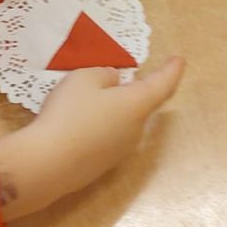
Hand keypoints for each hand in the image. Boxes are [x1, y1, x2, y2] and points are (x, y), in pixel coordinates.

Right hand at [0, 58, 185, 219]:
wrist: (47, 164)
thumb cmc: (70, 113)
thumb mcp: (84, 78)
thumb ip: (104, 75)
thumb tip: (113, 82)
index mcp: (137, 105)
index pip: (163, 85)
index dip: (172, 70)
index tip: (178, 60)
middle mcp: (135, 130)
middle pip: (140, 105)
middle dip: (132, 90)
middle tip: (118, 77)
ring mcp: (119, 151)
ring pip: (122, 122)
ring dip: (113, 109)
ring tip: (88, 99)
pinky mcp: (101, 166)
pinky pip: (106, 138)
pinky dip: (99, 127)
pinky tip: (77, 124)